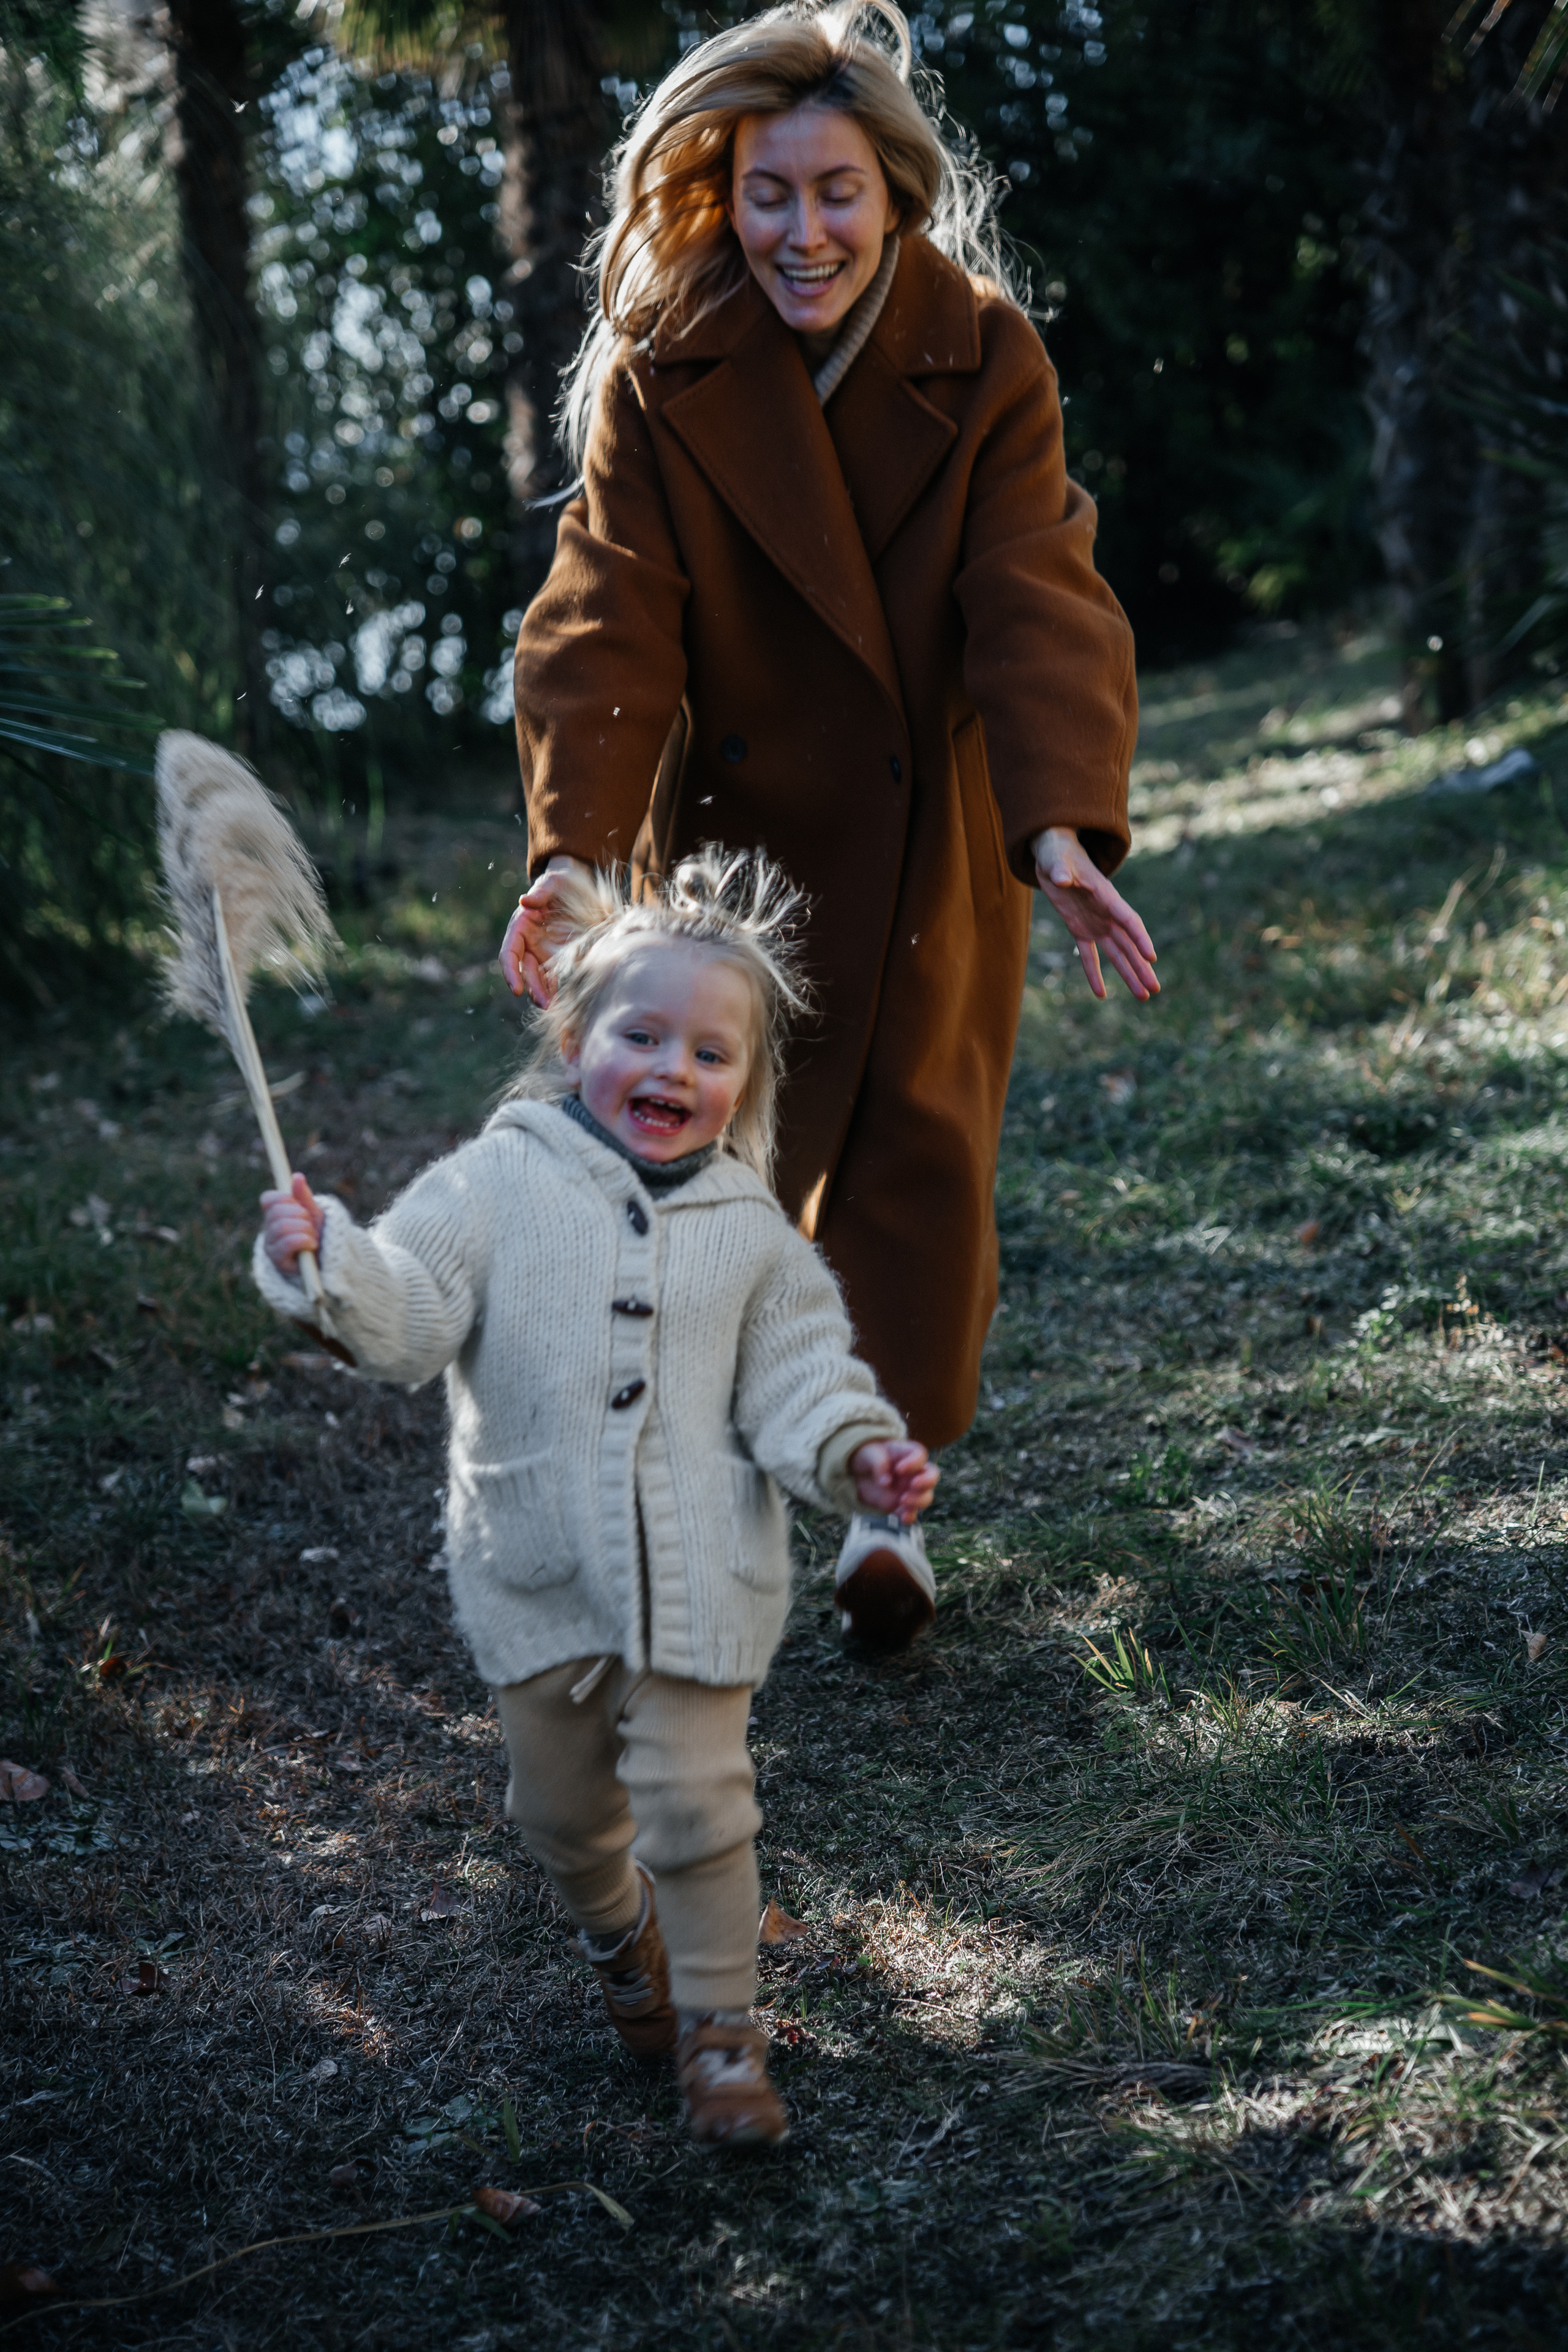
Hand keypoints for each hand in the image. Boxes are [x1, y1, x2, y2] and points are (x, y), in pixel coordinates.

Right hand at [261, 1173, 323, 1274]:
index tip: (299, 1205)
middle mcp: (269, 1232)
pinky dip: (304, 1240)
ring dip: (304, 1229)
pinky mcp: (279, 1262)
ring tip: (313, 1237)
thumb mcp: (314, 1214)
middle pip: (276, 1212)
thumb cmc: (319, 1236)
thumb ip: (304, 1197)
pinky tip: (312, 1245)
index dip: (284, 1198)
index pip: (268, 1199)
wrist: (327, 1263)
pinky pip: (288, 1243)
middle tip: (311, 1225)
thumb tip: (297, 1176)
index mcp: (275, 1217)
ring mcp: (271, 1247)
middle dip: (300, 1215)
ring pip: (282, 1226)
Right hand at [498, 855, 590, 1005]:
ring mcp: (545, 953)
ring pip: (541, 979)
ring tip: (556, 1007)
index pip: (509, 953)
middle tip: (545, 1004)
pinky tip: (569, 1000)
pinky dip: (561, 989)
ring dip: (546, 994)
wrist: (581, 886)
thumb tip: (525, 901)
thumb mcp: (554, 881)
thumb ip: (541, 891)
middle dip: (533, 989)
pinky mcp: (561, 958)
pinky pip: (558, 978)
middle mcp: (529, 944)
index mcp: (521, 926)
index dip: (511, 972)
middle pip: (525, 972)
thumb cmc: (563, 881)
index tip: (516, 988)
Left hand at [849, 1439, 938, 1524]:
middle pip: (932, 1476)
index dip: (914, 1463)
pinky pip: (911, 1513)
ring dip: (918, 1501)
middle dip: (927, 1482)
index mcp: (907, 1454)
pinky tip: (903, 1518)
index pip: (920, 1455)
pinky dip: (910, 1517)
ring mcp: (909, 1490)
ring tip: (902, 1501)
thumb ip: (878, 1463)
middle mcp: (913, 1472)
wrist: (856, 1474)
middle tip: (913, 1485)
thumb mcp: (868, 1453)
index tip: (898, 1469)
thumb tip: (886, 1482)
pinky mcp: (901, 1505)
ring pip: (926, 1497)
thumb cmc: (866, 1456)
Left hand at [1033, 826, 1158, 1001]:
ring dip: (1128, 974)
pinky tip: (1101, 994)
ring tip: (1143, 996)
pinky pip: (1089, 955)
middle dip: (1141, 966)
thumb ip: (1060, 870)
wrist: (1054, 854)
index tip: (1151, 956)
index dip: (1140, 937)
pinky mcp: (1080, 929)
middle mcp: (1106, 913)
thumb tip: (1060, 878)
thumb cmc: (1058, 853)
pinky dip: (1093, 974)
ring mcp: (1095, 923)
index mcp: (1106, 896)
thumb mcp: (1056, 859)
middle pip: (1128, 944)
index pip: (1128, 919)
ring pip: (1116, 953)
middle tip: (1155, 989)